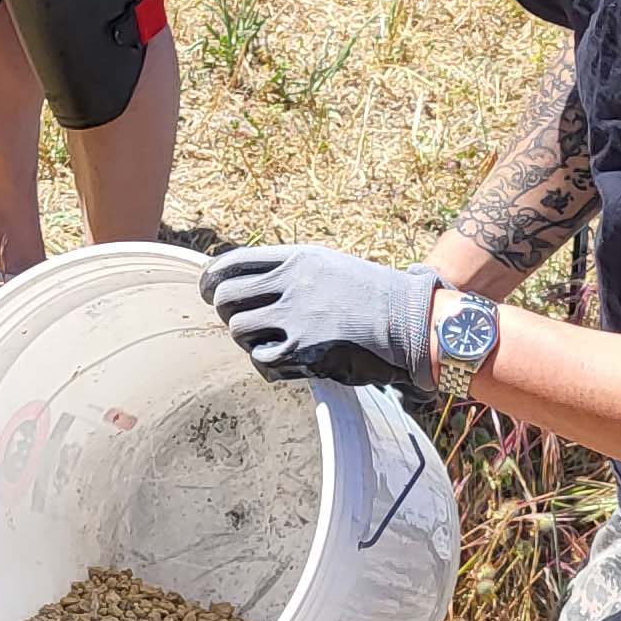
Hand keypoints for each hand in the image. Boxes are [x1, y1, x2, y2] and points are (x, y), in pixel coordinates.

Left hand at [201, 247, 437, 394]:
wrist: (411, 321)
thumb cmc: (374, 296)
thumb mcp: (331, 266)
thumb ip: (292, 272)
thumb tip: (252, 284)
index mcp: (297, 258)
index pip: (231, 262)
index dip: (212, 280)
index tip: (210, 292)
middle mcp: (291, 282)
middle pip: (225, 297)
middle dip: (228, 312)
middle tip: (240, 322)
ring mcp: (296, 316)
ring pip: (237, 329)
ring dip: (248, 339)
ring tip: (269, 341)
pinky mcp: (304, 349)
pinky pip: (260, 359)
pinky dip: (267, 362)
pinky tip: (285, 360)